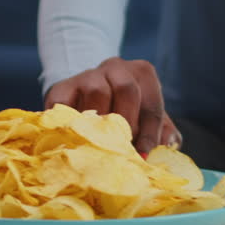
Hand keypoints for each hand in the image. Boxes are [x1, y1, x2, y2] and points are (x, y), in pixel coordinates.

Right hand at [44, 57, 181, 154]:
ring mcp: (87, 75)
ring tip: (100, 144)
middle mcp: (116, 67)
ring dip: (100, 122)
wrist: (85, 99)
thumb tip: (163, 148)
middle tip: (122, 149)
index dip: (149, 133)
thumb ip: (163, 134)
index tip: (142, 157)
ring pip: (97, 92)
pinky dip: (70, 123)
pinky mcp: (61, 88)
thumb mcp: (148, 120)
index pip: (152, 104)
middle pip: (126, 89)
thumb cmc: (126, 114)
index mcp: (143, 73)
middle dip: (127, 124)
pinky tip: (75, 139)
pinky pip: (64, 104)